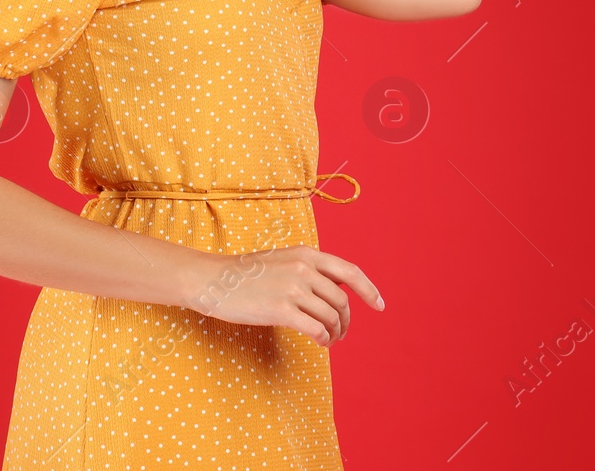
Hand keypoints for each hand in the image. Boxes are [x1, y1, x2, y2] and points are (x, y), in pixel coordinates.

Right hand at [180, 244, 384, 345]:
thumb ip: (309, 269)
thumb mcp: (283, 260)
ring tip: (328, 339)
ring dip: (335, 333)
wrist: (213, 280)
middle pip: (342, 301)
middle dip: (347, 321)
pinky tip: (319, 342)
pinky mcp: (281, 309)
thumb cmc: (247, 274)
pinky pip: (316, 328)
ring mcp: (293, 288)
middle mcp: (303, 268)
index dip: (370, 290)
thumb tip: (336, 290)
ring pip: (331, 316)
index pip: (350, 272)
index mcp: (306, 254)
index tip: (380, 306)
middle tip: (341, 333)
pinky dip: (323, 339)